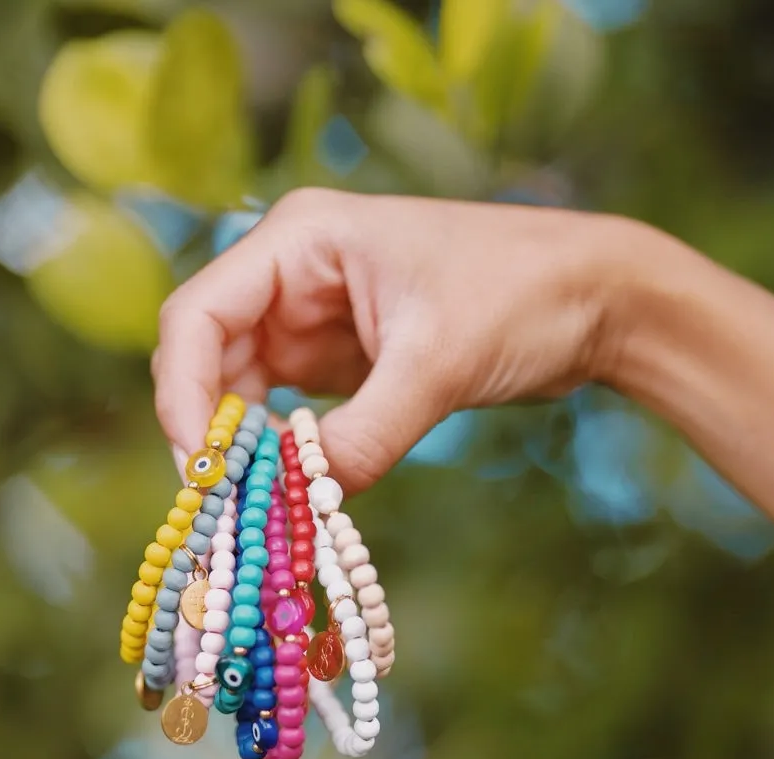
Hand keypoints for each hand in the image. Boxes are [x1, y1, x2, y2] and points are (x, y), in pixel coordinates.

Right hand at [153, 188, 635, 494]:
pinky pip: (284, 411)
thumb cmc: (523, 292)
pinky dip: (280, 451)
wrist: (592, 298)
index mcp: (300, 239)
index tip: (198, 465)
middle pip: (208, 356)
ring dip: (241, 447)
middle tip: (221, 503)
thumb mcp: (439, 362)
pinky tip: (289, 484)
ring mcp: (312, 318)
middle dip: (208, 428)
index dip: (181, 391)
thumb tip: (304, 503)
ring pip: (240, 390)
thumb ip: (366, 434)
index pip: (198, 314)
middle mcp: (293, 274)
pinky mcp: (339, 359)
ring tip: (254, 503)